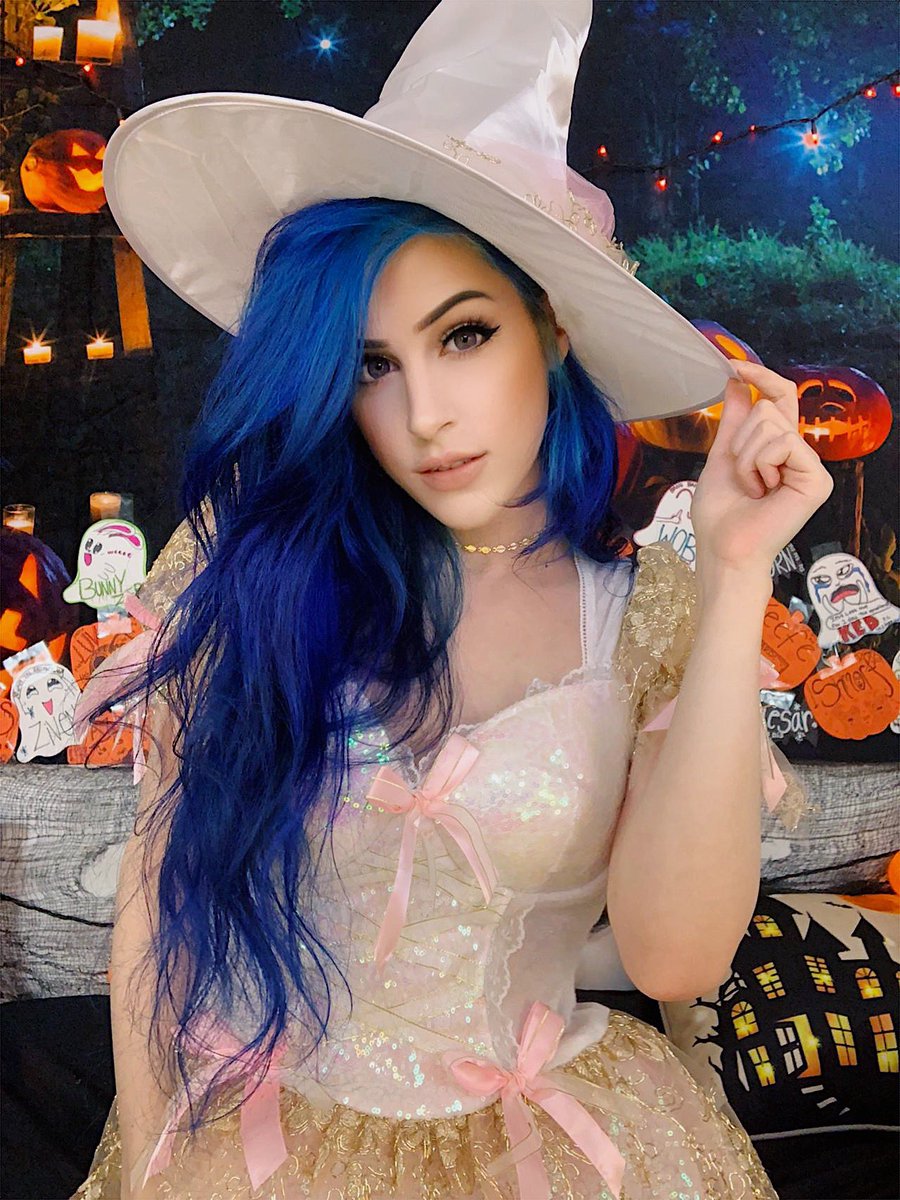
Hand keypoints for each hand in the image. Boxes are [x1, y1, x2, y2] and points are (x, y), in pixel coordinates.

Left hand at [690, 360, 833, 576]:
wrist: (722, 548)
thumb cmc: (719, 514)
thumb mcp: (722, 456)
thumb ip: (734, 419)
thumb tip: (738, 381)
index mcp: (778, 449)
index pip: (778, 399)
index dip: (760, 377)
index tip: (734, 365)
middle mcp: (798, 454)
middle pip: (769, 406)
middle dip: (741, 439)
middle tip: (742, 475)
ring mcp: (810, 466)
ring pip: (771, 422)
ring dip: (746, 456)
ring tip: (751, 487)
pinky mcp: (816, 478)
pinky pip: (782, 443)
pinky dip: (759, 464)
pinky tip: (763, 490)